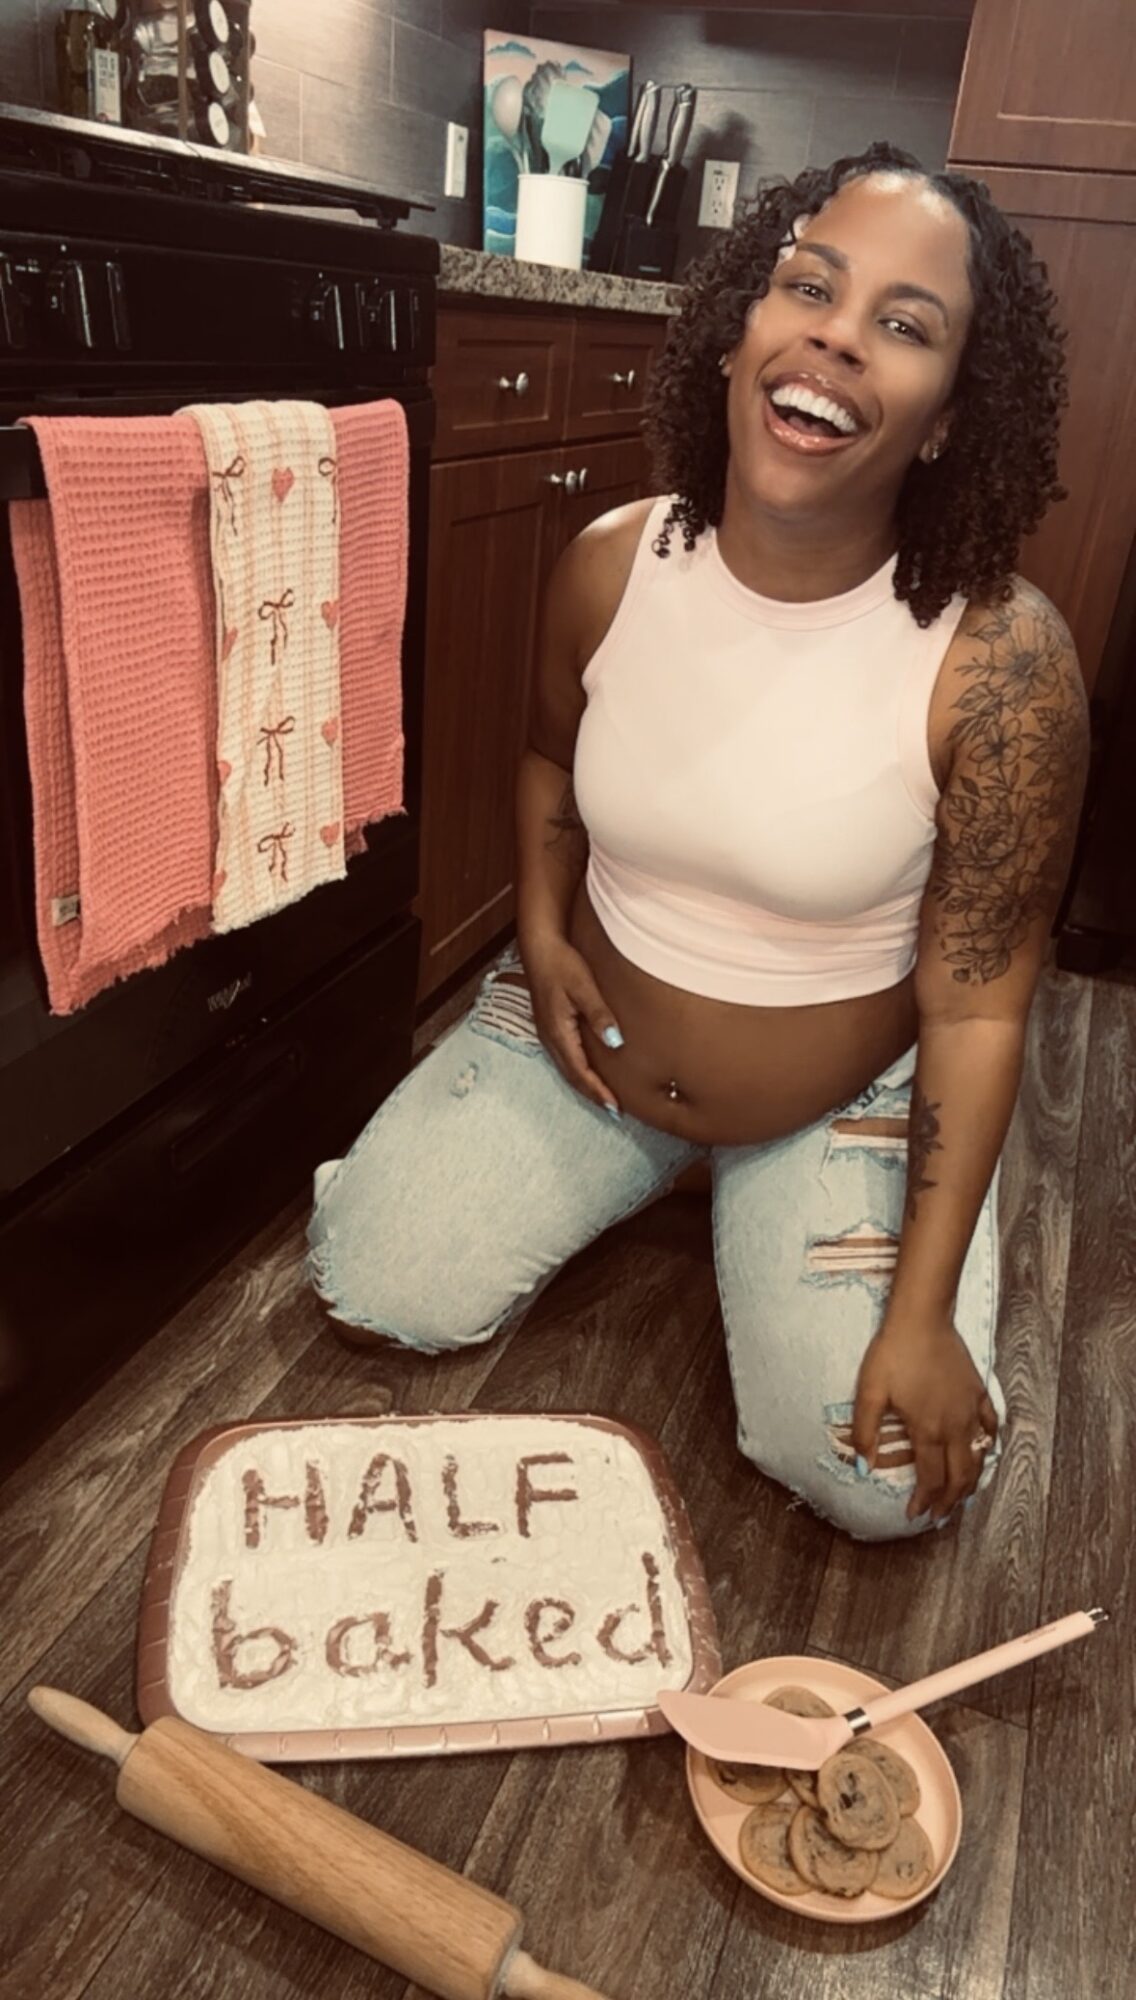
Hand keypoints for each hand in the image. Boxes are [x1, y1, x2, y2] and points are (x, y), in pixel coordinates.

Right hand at [524, 934, 622, 1114]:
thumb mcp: (584, 988)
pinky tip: (589, 1071)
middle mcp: (550, 1038)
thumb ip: (600, 1015)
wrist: (540, 947)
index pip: (580, 1072)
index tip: (615, 1107)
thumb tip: (615, 1043)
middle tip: (614, 1111)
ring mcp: (548, 1032)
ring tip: (604, 1097)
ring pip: (567, 1068)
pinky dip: (578, 1071)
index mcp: (558, 1032)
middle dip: (592, 1094)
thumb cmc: (562, 965)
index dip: (597, 1091)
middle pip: (572, 1076)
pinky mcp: (550, 1025)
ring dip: (585, 1084)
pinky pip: (565, 1057)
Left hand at [852, 1313, 998, 1523]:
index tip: (915, 1515)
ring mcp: (970, 1409)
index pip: (931, 1479)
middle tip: (939, 1516)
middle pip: (959, 1476)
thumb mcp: (870, 1392)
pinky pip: (990, 1426)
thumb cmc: (892, 1352)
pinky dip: (987, 1445)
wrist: (922, 1318)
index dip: (924, 1501)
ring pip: (978, 1457)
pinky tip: (982, 1450)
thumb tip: (863, 1468)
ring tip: (961, 1495)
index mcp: (928, 1430)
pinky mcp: (978, 1392)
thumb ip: (865, 1433)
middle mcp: (955, 1426)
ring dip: (970, 1481)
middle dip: (950, 1501)